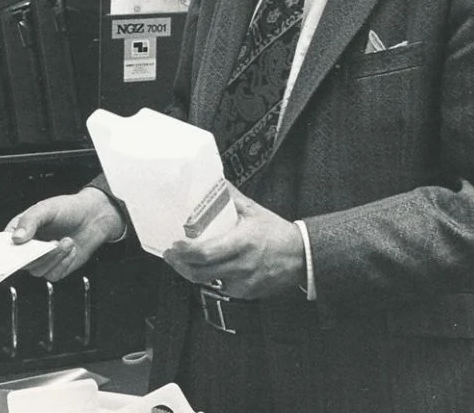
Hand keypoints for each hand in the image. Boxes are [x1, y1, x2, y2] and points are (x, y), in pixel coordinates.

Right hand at [7, 187, 124, 281]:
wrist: (93, 217)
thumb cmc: (68, 209)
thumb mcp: (47, 208)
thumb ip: (30, 221)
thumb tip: (16, 238)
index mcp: (19, 230)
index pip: (5, 245)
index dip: (8, 252)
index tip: (18, 252)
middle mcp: (28, 247)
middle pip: (22, 262)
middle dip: (40, 254)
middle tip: (53, 242)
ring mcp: (41, 260)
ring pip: (38, 271)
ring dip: (55, 257)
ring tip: (67, 241)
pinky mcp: (54, 269)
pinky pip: (53, 275)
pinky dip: (64, 263)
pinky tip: (70, 249)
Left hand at [161, 183, 305, 298]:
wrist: (302, 256)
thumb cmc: (276, 232)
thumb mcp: (254, 210)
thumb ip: (231, 197)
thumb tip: (213, 180)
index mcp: (242, 242)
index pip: (205, 253)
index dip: (184, 252)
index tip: (173, 245)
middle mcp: (241, 265)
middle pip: (200, 273)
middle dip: (180, 265)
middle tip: (170, 255)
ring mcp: (244, 282)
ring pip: (208, 282)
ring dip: (191, 273)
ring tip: (182, 262)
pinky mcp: (247, 293)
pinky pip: (222, 288)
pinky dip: (211, 279)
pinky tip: (206, 269)